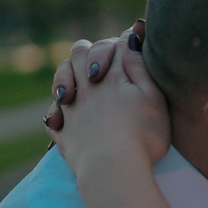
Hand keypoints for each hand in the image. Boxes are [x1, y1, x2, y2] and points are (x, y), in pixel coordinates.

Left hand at [48, 20, 169, 171]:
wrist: (114, 169)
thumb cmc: (143, 135)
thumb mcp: (153, 97)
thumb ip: (140, 66)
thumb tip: (130, 37)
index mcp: (111, 76)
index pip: (112, 45)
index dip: (120, 45)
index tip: (128, 53)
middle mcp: (86, 87)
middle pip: (79, 53)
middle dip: (89, 52)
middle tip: (100, 67)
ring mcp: (71, 110)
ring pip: (60, 80)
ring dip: (67, 78)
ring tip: (79, 89)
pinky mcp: (63, 133)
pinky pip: (53, 115)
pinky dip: (58, 113)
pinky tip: (65, 116)